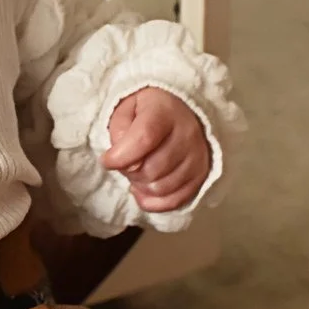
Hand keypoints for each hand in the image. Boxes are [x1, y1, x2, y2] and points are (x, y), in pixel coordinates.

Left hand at [104, 87, 210, 212]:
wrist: (180, 110)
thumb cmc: (147, 111)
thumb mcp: (126, 107)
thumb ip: (119, 129)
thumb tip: (120, 158)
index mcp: (165, 111)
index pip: (144, 138)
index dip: (121, 156)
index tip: (107, 160)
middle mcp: (187, 134)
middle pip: (151, 169)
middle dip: (129, 171)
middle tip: (124, 162)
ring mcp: (198, 157)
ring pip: (160, 188)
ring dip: (140, 185)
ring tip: (136, 171)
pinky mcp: (201, 175)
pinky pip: (174, 201)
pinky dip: (153, 201)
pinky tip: (143, 189)